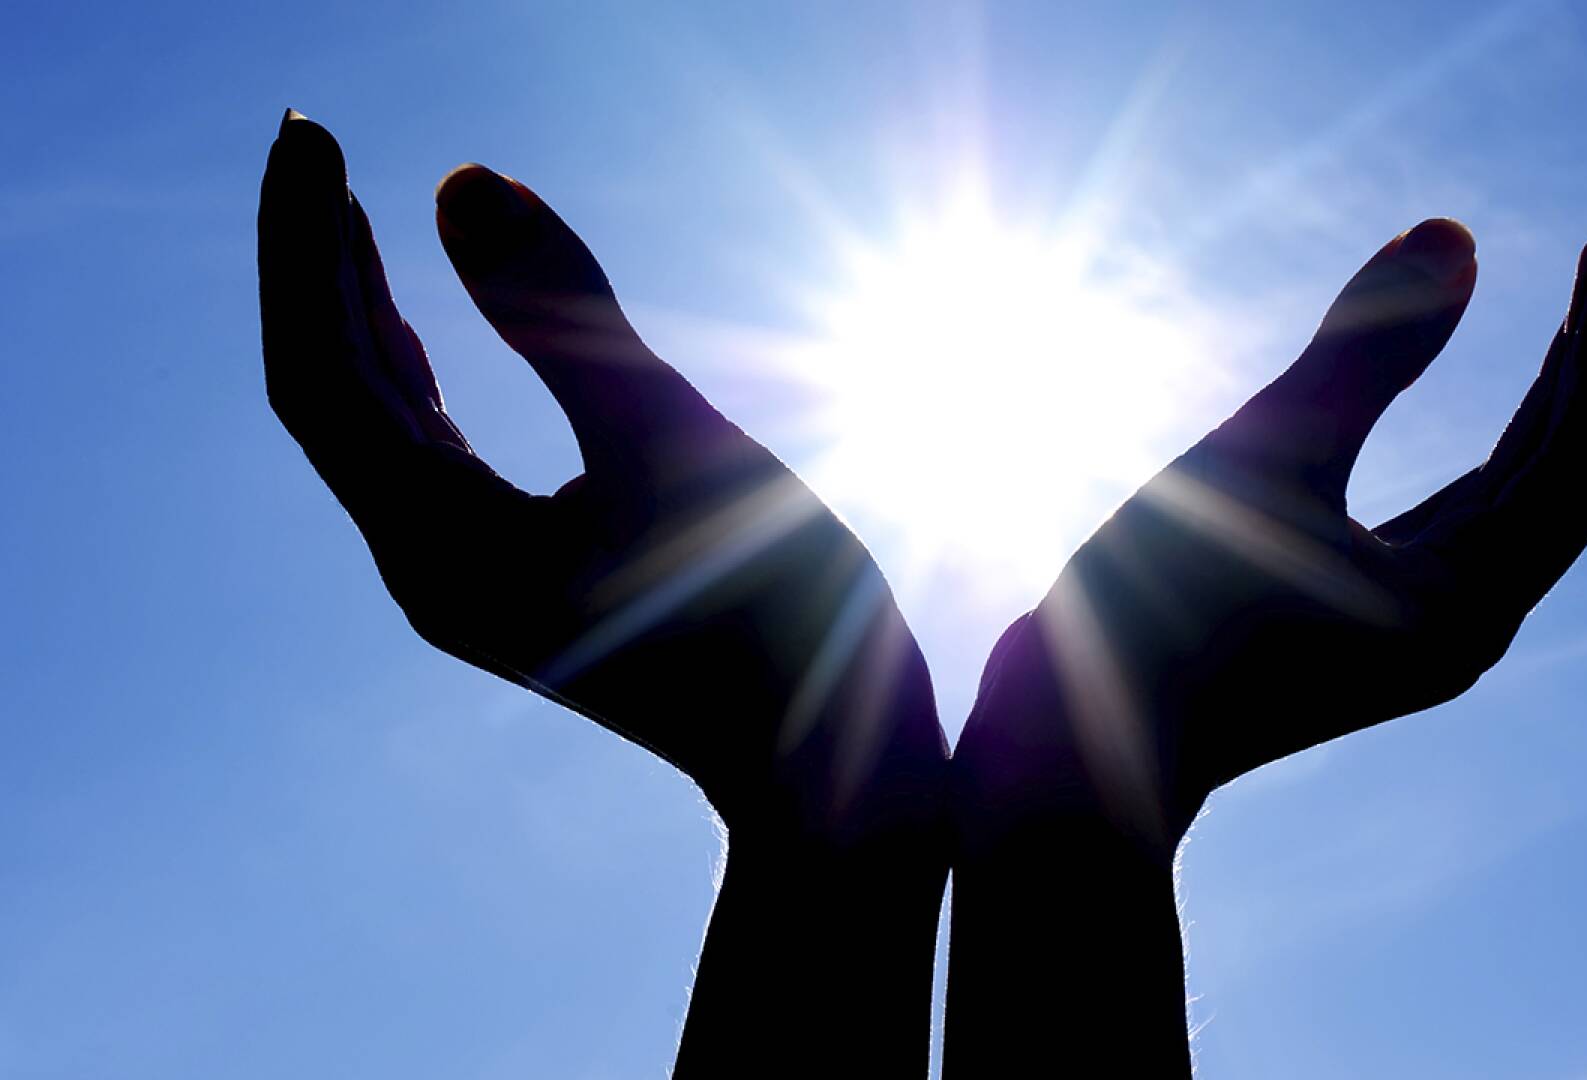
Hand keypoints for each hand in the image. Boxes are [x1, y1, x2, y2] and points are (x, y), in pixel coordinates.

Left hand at [259, 111, 945, 846]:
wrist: (824, 768)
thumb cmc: (771, 616)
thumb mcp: (674, 443)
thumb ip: (567, 313)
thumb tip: (460, 181)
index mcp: (443, 549)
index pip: (323, 373)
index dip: (300, 249)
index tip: (310, 135)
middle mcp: (430, 570)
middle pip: (331, 395)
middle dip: (313, 265)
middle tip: (309, 138)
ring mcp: (468, 581)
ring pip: (376, 429)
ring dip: (357, 316)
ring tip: (338, 209)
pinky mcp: (512, 579)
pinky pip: (426, 462)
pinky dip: (413, 379)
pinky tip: (410, 329)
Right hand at [956, 217, 1586, 854]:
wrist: (1070, 754)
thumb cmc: (1159, 611)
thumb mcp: (1265, 458)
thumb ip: (1362, 349)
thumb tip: (1457, 234)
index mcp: (1461, 609)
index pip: (1582, 458)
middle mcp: (1458, 629)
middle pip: (1568, 479)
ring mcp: (1414, 631)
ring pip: (1516, 505)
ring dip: (1550, 404)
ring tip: (1579, 309)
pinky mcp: (1365, 621)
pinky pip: (1461, 524)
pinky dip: (1487, 454)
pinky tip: (1492, 407)